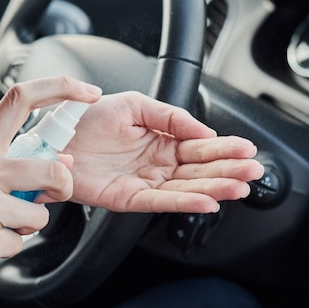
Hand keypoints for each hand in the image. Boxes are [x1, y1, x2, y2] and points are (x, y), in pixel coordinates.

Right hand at [0, 76, 101, 307]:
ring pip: (39, 216)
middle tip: (49, 195)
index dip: (61, 87)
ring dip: (25, 226)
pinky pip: (18, 245)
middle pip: (53, 170)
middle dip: (63, 188)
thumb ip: (12, 164)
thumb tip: (65, 161)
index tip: (88, 91)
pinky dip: (6, 247)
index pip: (22, 98)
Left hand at [64, 91, 263, 213]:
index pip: (200, 145)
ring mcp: (144, 181)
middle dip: (228, 170)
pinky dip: (184, 202)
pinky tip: (207, 201)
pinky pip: (160, 201)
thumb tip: (204, 130)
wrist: (55, 134)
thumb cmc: (88, 117)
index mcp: (161, 140)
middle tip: (253, 171)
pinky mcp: (128, 197)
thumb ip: (170, 116)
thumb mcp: (135, 104)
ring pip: (186, 187)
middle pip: (199, 169)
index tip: (247, 149)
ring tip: (239, 187)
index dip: (224, 148)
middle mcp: (157, 163)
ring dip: (214, 188)